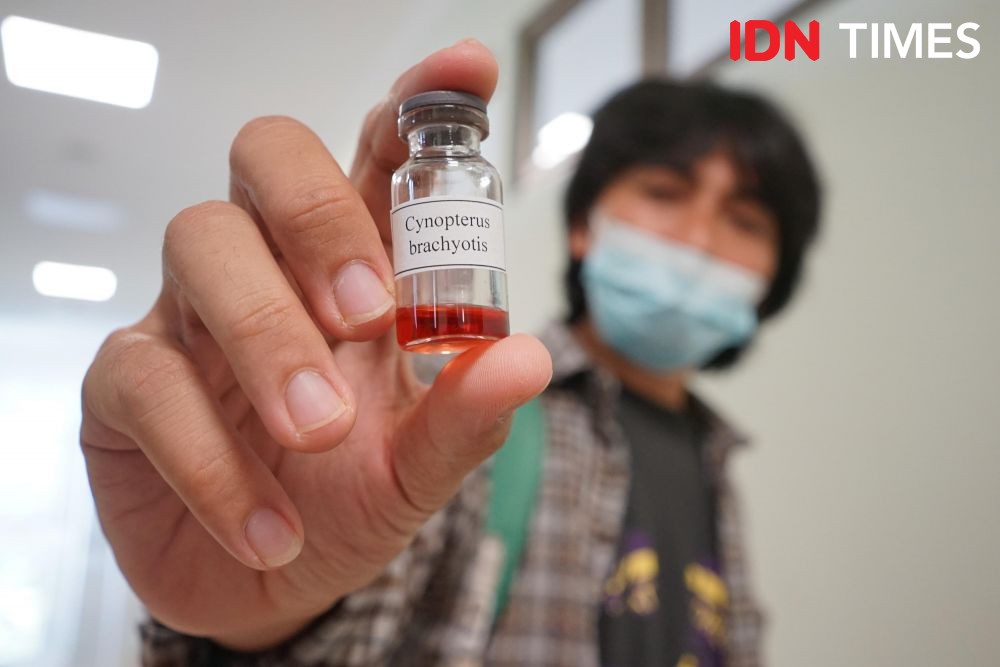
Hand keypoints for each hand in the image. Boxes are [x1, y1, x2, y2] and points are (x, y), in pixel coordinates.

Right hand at [80, 40, 551, 650]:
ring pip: (201, 244)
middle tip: (367, 313)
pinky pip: (146, 379)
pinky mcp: (127, 382)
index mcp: (356, 267)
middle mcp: (272, 265)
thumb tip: (527, 359)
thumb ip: (468, 413)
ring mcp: (191, 315)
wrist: (271, 583)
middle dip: (320, 214)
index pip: (378, 156)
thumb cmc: (348, 497)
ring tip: (317, 437)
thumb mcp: (420, 467)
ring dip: (269, 342)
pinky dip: (213, 460)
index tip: (463, 73)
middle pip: (268, 155)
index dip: (417, 106)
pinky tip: (269, 526)